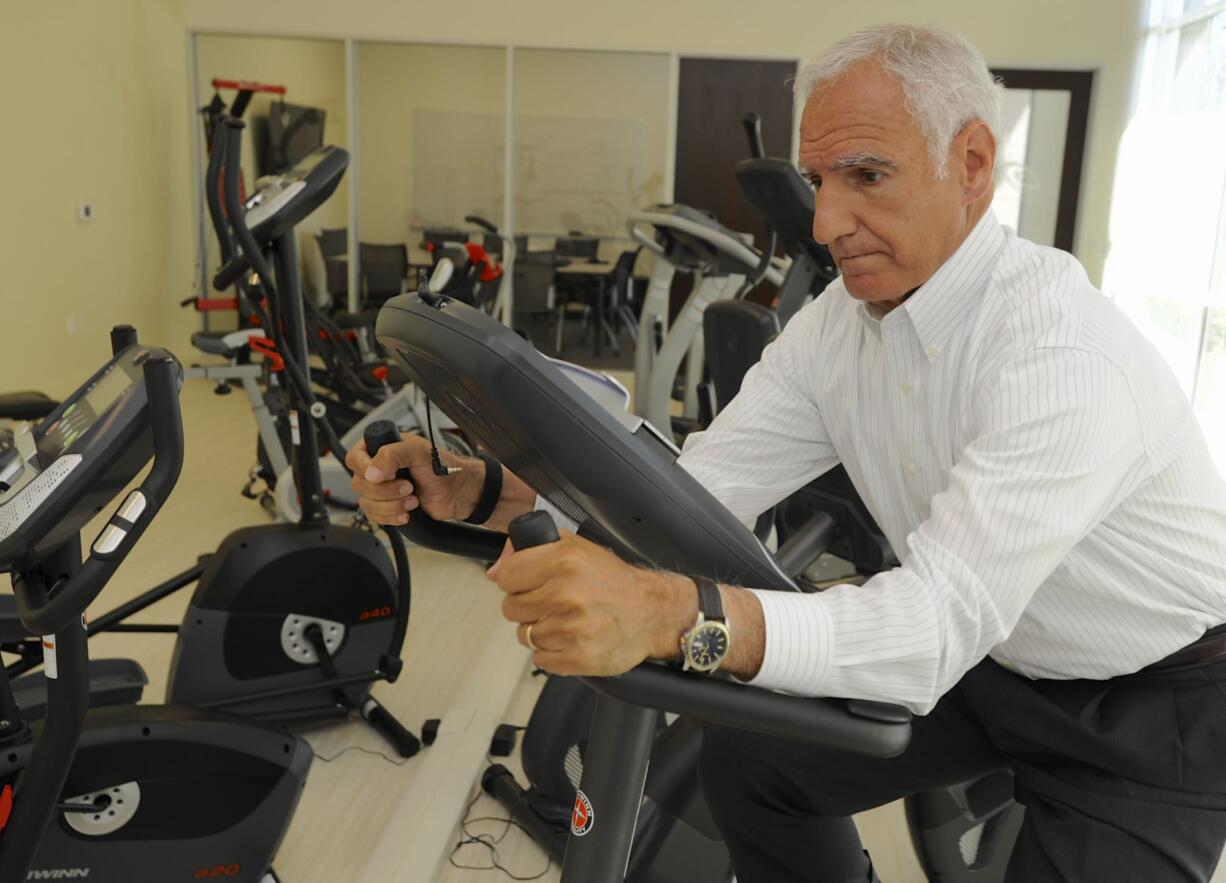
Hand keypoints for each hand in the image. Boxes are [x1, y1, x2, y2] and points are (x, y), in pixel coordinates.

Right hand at [346, 433, 480, 524]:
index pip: (354, 458)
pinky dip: (391, 517)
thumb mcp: (419, 451)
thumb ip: (392, 454)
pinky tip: (407, 512)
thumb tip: (371, 472)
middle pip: (359, 484)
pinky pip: (374, 517)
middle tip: (408, 486)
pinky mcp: (386, 507)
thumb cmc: (442, 468)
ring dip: (391, 505)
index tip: (385, 475)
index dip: (366, 469)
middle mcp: (378, 468)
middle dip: (386, 490)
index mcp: (381, 449)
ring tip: (412, 499)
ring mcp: (381, 489)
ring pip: (366, 503)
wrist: (456, 492)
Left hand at [486, 530, 695, 675]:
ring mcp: (570, 629)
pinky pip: (540, 658)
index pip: (506, 577)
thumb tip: (495, 571)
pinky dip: (552, 651)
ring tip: (566, 620)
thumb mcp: (576, 548)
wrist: (651, 612)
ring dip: (541, 630)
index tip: (530, 583)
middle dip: (527, 606)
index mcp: (562, 562)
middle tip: (552, 602)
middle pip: (510, 608)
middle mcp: (565, 594)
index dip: (516, 580)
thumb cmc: (613, 581)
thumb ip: (532, 549)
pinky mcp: (576, 657)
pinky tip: (571, 638)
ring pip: (524, 635)